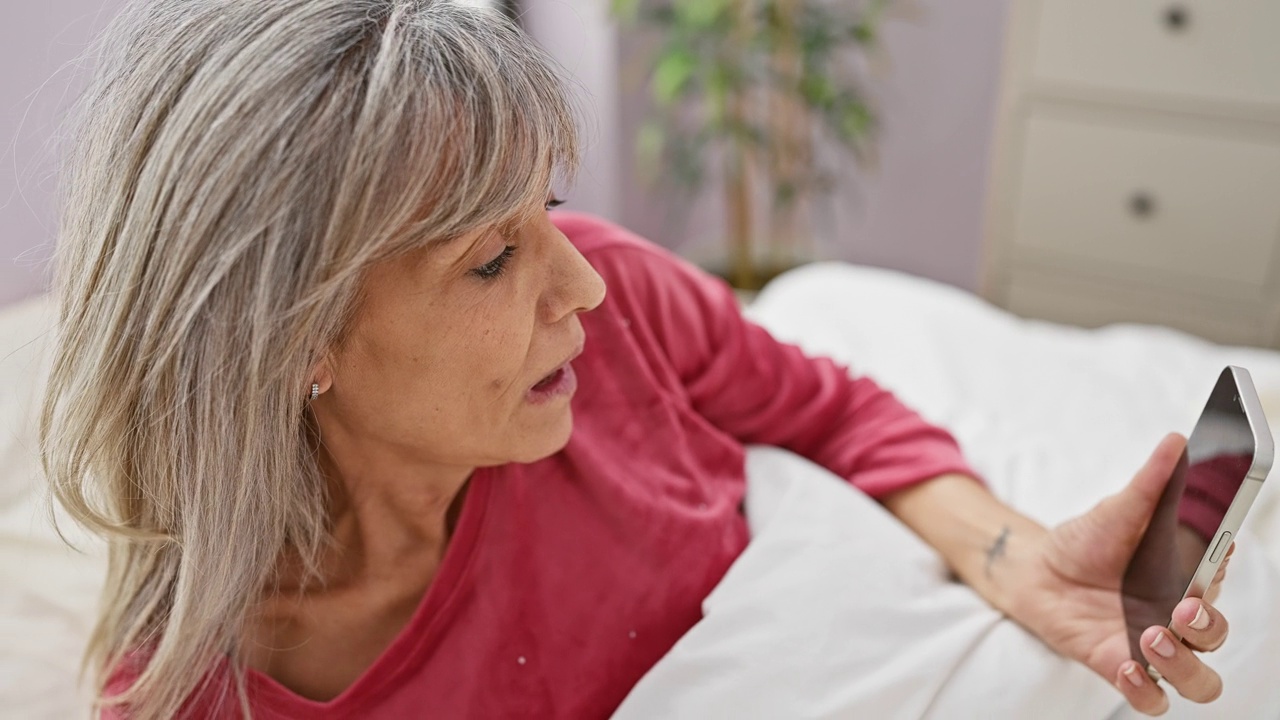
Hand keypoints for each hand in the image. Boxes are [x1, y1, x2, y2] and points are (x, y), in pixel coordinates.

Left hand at [1012, 433, 1231, 715]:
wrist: (1037, 568)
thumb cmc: (1086, 540)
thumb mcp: (1116, 510)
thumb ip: (1150, 483)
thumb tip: (1176, 441)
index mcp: (1186, 576)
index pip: (1221, 581)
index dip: (1222, 574)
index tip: (1214, 558)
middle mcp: (1176, 616)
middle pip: (1216, 637)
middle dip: (1209, 627)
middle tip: (1183, 607)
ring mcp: (1150, 645)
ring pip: (1197, 679)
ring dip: (1184, 664)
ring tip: (1152, 636)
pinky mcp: (1118, 665)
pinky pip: (1148, 696)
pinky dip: (1144, 689)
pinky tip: (1127, 665)